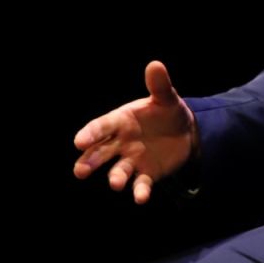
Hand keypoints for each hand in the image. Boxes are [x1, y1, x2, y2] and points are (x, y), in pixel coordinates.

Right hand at [72, 60, 196, 203]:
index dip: (90, 133)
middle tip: (80, 171)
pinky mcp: (146, 174)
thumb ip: (159, 85)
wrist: (185, 132)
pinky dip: (139, 191)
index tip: (78, 141)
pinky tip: (140, 198)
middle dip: (89, 161)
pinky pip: (140, 184)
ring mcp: (132, 160)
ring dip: (115, 178)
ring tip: (115, 184)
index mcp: (120, 121)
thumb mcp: (166, 98)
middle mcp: (120, 143)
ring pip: (118, 171)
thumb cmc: (166, 112)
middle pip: (100, 153)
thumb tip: (155, 64)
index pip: (101, 126)